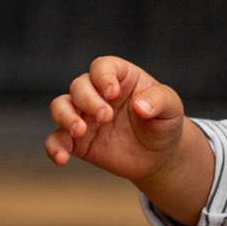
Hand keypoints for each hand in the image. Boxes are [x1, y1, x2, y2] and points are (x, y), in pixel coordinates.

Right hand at [47, 56, 189, 187]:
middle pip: (79, 86)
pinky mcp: (77, 141)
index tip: (112, 93)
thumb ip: (159, 101)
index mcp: (120, 78)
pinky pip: (56, 139)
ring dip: (65, 117)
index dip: (103, 77)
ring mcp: (84, 116)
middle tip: (106, 117)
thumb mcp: (172, 109)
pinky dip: (54, 147)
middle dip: (88, 100)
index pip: (102, 67)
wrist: (158, 156)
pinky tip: (62, 158)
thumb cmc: (164, 123)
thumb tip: (140, 107)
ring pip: (60, 106)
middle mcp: (97, 93)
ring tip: (80, 131)